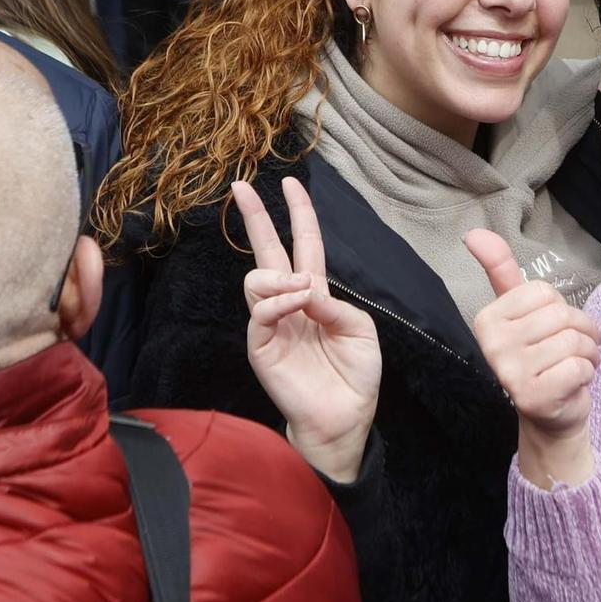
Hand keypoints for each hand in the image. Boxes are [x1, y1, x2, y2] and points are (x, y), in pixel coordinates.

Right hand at [235, 177, 381, 482]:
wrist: (344, 418)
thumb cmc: (355, 376)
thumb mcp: (360, 329)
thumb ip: (335, 303)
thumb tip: (305, 287)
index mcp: (315, 294)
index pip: (303, 244)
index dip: (299, 214)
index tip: (292, 184)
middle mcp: (289, 303)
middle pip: (267, 250)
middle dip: (255, 217)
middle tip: (240, 187)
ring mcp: (271, 323)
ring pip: (257, 277)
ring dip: (280, 275)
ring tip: (302, 291)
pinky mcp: (260, 345)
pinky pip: (260, 311)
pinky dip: (278, 301)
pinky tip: (295, 303)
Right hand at [465, 229, 600, 489]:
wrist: (550, 415)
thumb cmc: (540, 355)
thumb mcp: (521, 310)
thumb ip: (499, 269)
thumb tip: (474, 232)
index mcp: (487, 320)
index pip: (544, 293)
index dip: (560, 309)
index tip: (552, 330)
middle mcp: (492, 346)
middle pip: (562, 316)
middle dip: (581, 331)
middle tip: (570, 351)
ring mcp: (510, 374)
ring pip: (574, 341)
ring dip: (588, 354)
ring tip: (573, 366)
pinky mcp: (533, 397)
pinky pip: (579, 367)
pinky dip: (587, 374)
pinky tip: (572, 384)